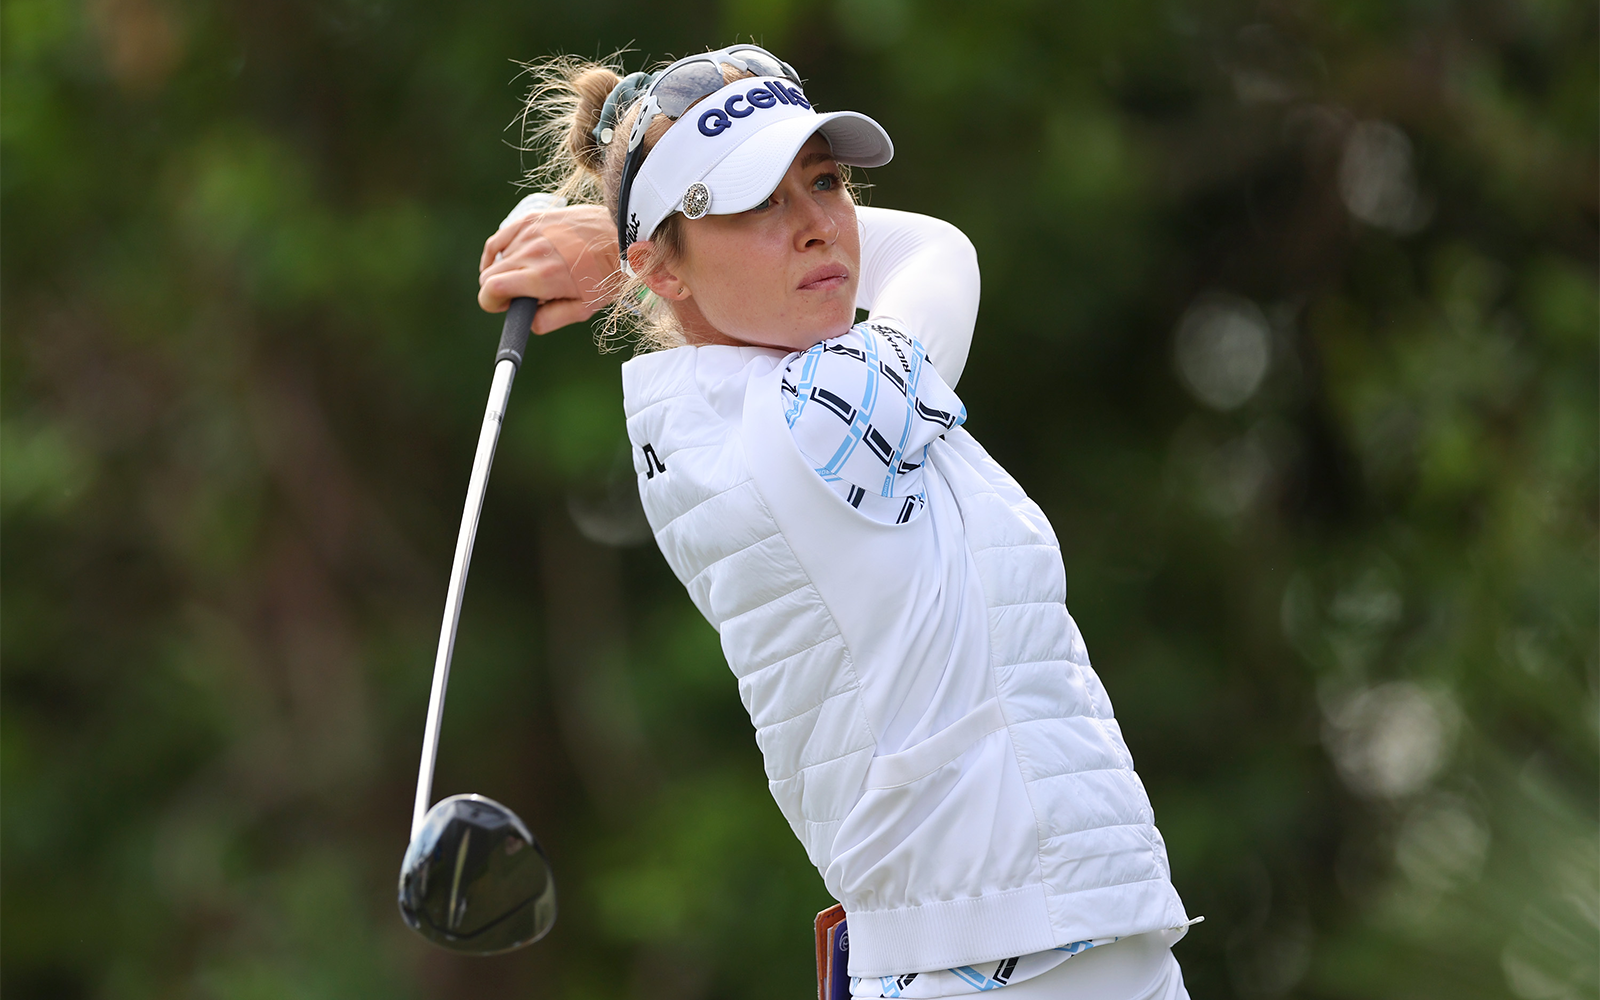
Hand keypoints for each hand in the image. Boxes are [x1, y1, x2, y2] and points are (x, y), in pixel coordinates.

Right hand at [478, 203, 619, 333]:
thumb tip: (526, 322)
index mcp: (542, 277)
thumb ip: (549, 320)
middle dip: (499, 291)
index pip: (490, 291)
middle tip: (523, 295)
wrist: (620, 235)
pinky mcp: (530, 219)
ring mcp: (529, 232)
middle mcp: (531, 252)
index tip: (507, 307)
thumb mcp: (584, 307)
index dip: (493, 304)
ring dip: (505, 271)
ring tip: (530, 275)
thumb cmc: (606, 274)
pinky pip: (499, 240)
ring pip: (495, 260)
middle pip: (488, 277)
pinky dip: (499, 253)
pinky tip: (509, 261)